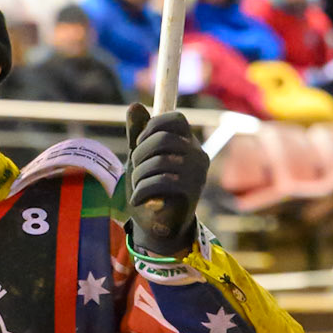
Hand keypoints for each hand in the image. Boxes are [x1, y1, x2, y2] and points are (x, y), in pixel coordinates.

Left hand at [124, 103, 207, 257]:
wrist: (158, 227)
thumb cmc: (150, 189)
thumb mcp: (141, 158)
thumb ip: (138, 134)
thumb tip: (134, 105)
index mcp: (189, 143)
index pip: (175, 118)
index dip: (152, 126)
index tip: (139, 144)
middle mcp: (198, 155)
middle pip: (163, 138)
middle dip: (139, 153)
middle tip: (134, 168)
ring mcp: (197, 174)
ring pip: (159, 161)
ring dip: (138, 175)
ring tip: (137, 186)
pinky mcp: (190, 193)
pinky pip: (160, 181)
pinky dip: (141, 190)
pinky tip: (137, 199)